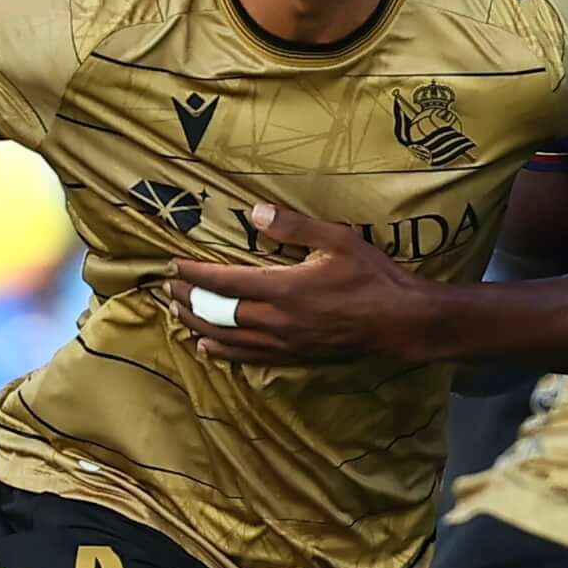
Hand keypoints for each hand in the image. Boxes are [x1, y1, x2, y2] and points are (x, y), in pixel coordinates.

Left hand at [161, 203, 436, 364]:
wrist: (399, 321)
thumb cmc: (372, 276)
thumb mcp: (337, 239)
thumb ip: (294, 226)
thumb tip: (255, 210)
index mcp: (283, 288)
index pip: (225, 281)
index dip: (195, 273)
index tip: (173, 265)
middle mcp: (276, 320)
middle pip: (218, 311)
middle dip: (189, 299)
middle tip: (168, 288)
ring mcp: (284, 342)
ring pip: (228, 337)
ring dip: (198, 324)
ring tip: (178, 313)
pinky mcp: (294, 356)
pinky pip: (249, 357)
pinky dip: (223, 351)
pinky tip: (208, 346)